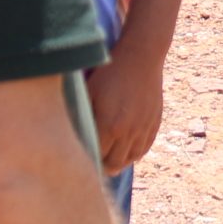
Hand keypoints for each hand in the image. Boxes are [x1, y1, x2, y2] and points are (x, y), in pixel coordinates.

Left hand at [84, 48, 166, 175]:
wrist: (141, 56)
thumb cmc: (109, 72)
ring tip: (108, 160)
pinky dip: (134, 153)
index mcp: (109, 125)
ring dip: (119, 162)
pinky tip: (125, 151)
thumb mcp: (88, 91)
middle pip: (114, 164)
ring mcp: (144, 128)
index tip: (79, 160)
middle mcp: (128, 132)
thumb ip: (80, 114)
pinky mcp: (154, 123)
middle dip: (102, 167)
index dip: (86, 160)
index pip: (95, 157)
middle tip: (92, 164)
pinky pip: (144, 148)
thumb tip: (68, 134)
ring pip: (130, 159)